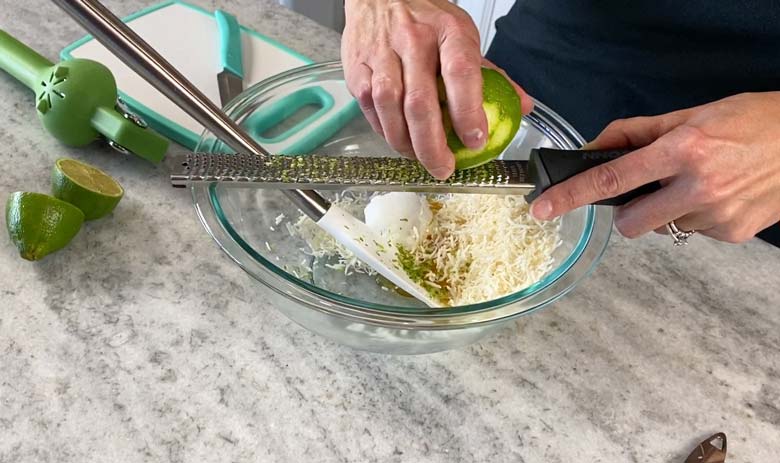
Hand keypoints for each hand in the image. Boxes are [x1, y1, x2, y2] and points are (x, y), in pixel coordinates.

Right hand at [341, 0, 532, 178]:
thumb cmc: (425, 19)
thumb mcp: (462, 34)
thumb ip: (491, 73)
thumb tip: (522, 106)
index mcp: (449, 31)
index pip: (461, 74)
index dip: (468, 112)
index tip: (475, 140)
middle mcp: (413, 40)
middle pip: (421, 102)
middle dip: (432, 145)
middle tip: (443, 168)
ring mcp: (382, 53)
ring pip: (391, 108)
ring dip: (405, 142)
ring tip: (418, 157)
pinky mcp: (358, 67)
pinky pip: (370, 107)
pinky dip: (384, 130)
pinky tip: (397, 139)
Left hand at [530, 92, 779, 242]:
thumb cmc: (752, 121)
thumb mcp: (691, 115)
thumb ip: (636, 133)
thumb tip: (594, 147)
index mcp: (683, 151)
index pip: (612, 178)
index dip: (571, 195)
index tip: (543, 208)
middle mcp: (697, 188)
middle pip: (631, 223)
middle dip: (629, 210)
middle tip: (650, 188)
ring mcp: (716, 216)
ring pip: (662, 228)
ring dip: (667, 210)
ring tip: (697, 184)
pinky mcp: (732, 234)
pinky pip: (692, 232)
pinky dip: (695, 217)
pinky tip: (718, 195)